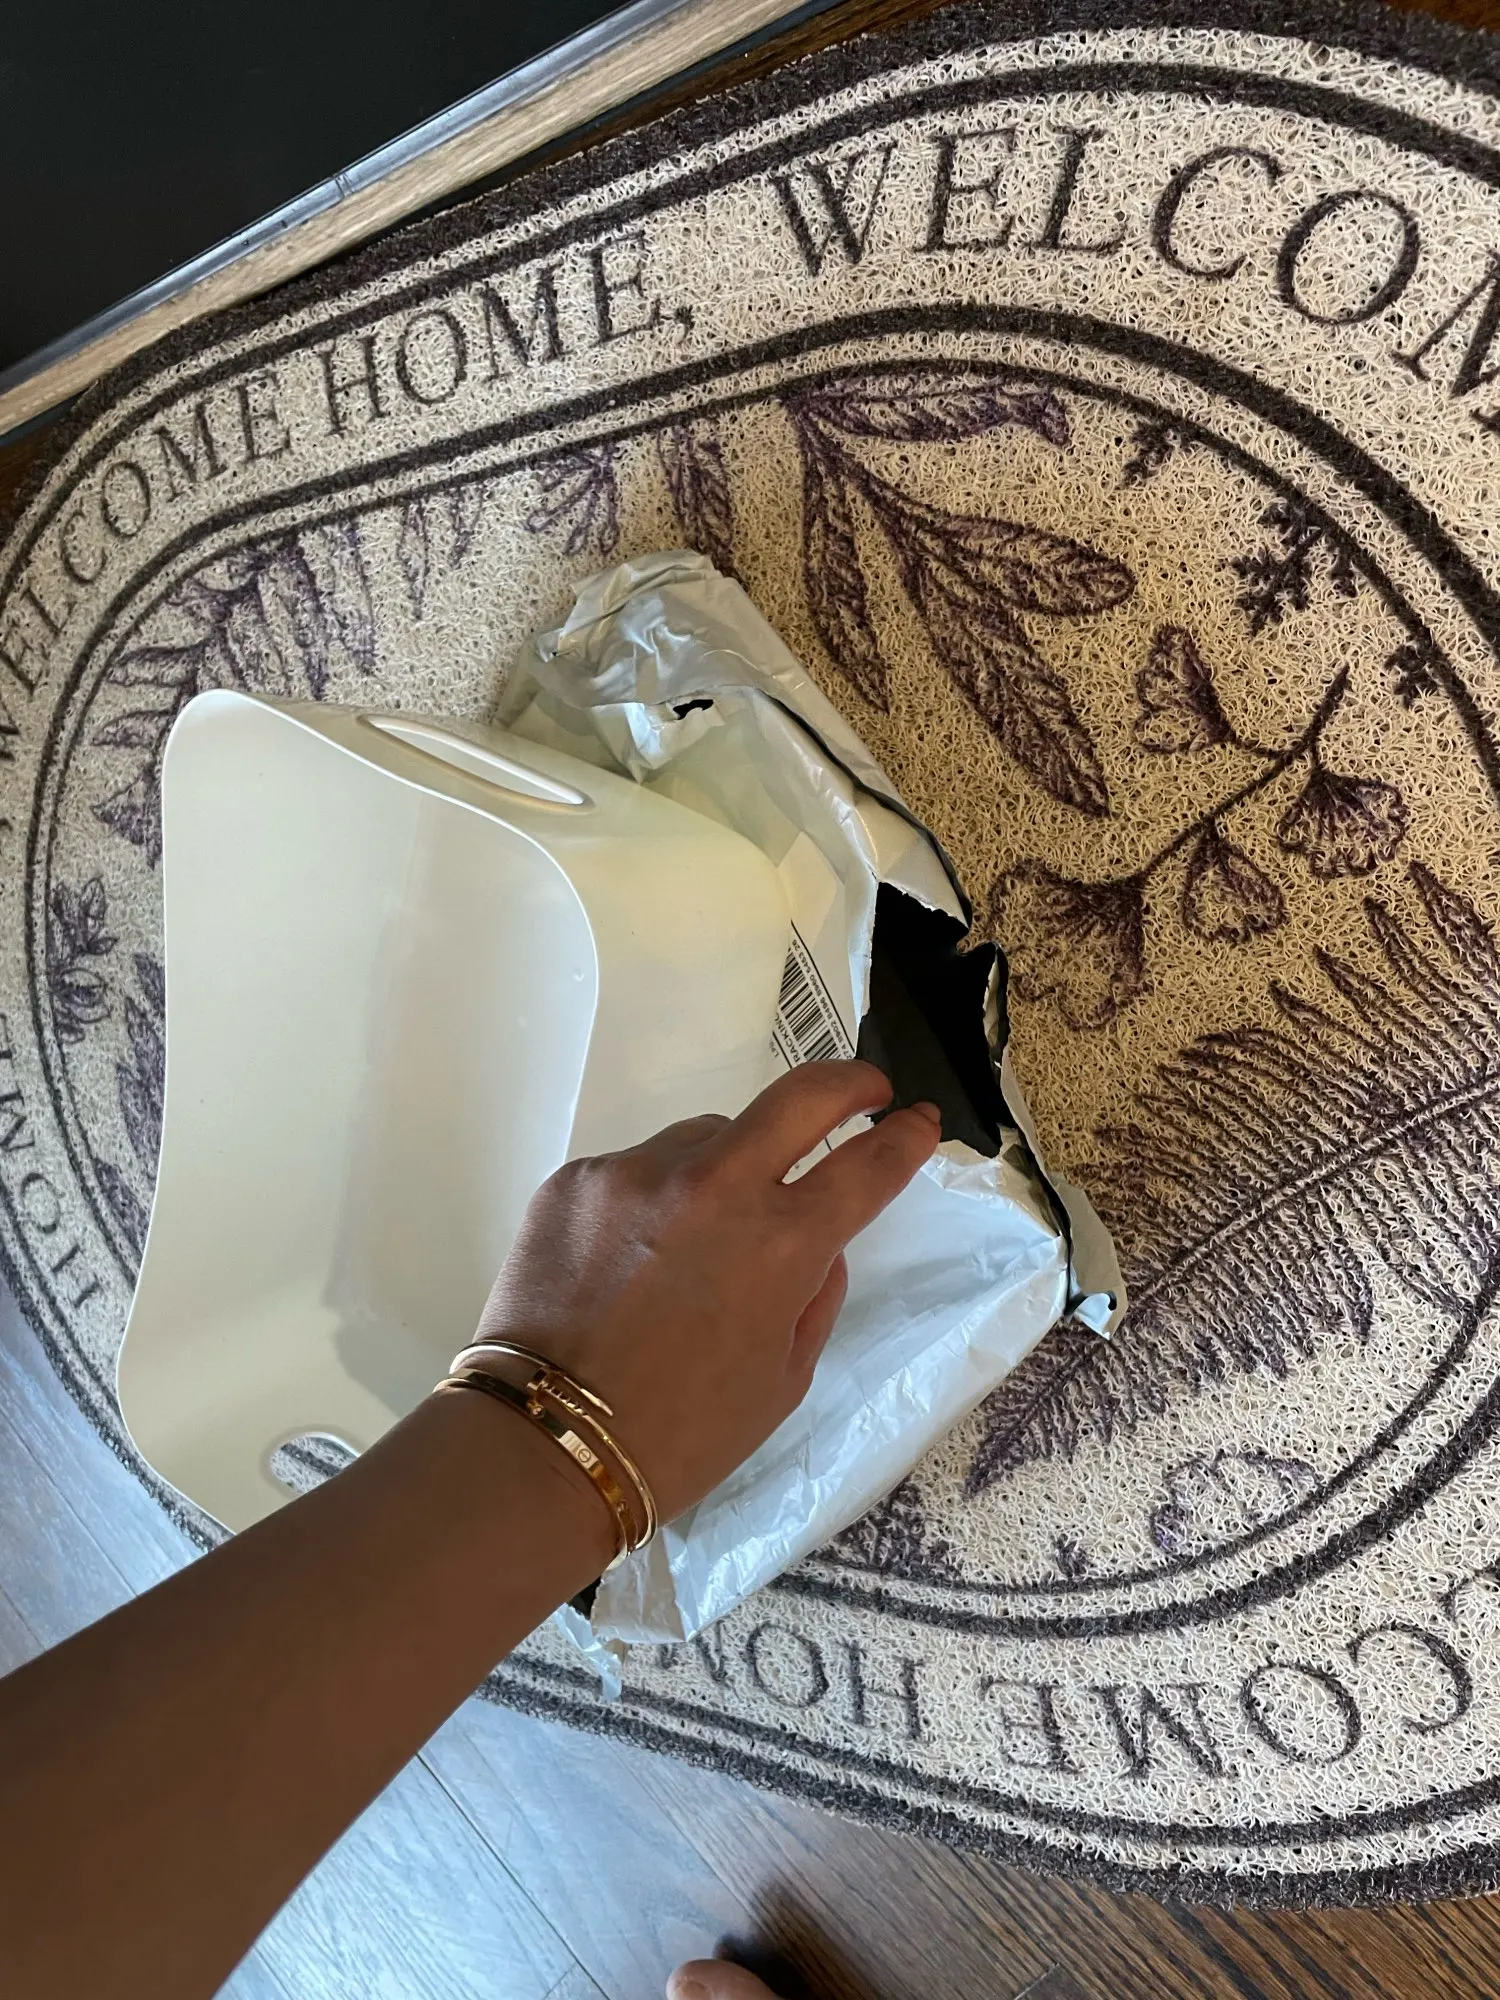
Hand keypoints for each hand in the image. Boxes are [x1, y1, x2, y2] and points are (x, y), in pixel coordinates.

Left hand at [473, 1061, 939, 1521]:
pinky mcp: (578, 1178)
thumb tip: (817, 1245)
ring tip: (697, 1240)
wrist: (545, 1445)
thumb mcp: (782, 1380)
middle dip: (848, 1083)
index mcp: (782, 1244)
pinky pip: (639, 1169)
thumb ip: (814, 1298)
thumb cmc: (681, 1434)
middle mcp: (716, 1186)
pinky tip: (630, 1262)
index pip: (867, 1164)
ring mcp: (639, 1172)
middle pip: (801, 1095)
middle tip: (866, 1089)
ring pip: (708, 1137)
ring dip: (726, 1168)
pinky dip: (653, 1201)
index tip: (918, 1121)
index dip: (906, 1138)